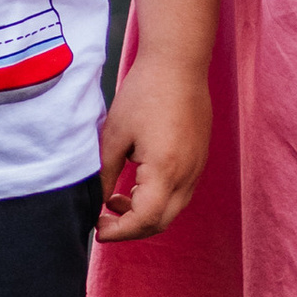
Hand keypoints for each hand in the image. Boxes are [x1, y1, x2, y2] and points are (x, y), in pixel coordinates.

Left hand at [95, 45, 212, 242]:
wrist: (178, 64)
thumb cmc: (145, 93)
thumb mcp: (114, 135)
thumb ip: (105, 174)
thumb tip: (99, 200)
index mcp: (165, 170)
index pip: (144, 220)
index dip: (119, 232)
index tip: (98, 228)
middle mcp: (187, 174)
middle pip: (161, 223)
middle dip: (130, 229)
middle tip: (104, 221)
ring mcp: (197, 167)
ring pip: (172, 209)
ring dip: (144, 213)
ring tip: (115, 199)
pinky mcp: (198, 159)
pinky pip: (180, 192)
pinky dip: (157, 198)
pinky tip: (136, 182)